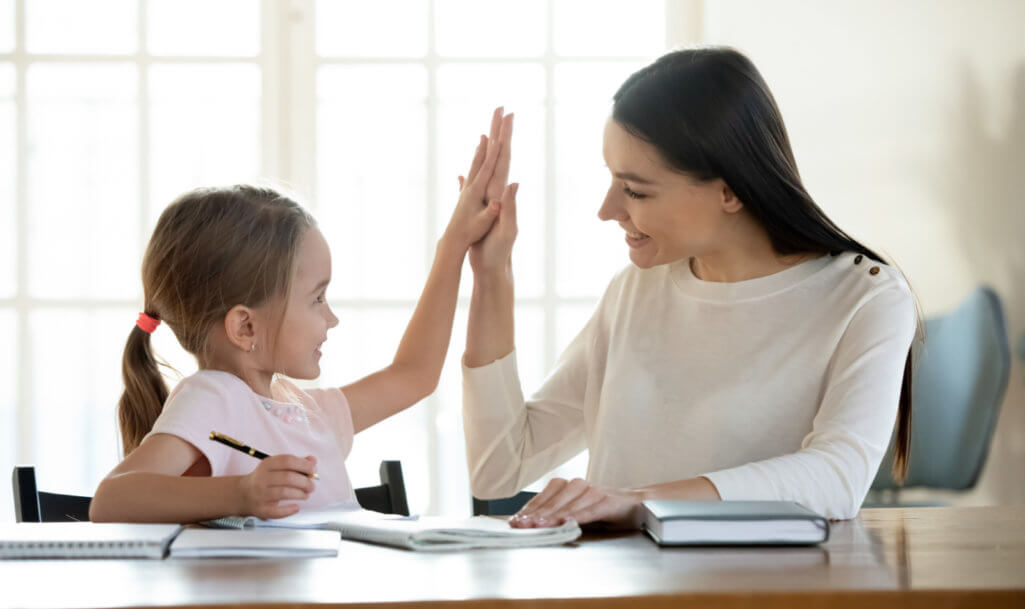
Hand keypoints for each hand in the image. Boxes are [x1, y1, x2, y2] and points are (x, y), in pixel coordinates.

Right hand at [238, 455, 316, 518]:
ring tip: (306, 494)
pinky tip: (296, 507)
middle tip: (311, 486)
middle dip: (305, 482)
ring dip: (300, 494)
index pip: (287, 460)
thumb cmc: (265, 479)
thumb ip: (296, 462)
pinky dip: (289, 510)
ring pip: (284, 492)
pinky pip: (277, 511)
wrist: (243, 494)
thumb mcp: (277, 467)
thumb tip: (312, 460)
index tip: (312, 470)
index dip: (303, 464)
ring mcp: (260, 494)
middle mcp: (262, 478)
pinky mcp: (261, 509)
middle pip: (288, 477)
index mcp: (266, 465)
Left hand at [443, 107, 513, 251]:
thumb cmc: (470, 233)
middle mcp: (470, 185)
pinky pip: (472, 174)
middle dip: (489, 141)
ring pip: (475, 164)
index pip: (489, 165)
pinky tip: (473, 162)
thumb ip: (493, 211)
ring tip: (483, 136)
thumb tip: (499, 201)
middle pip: (481, 158)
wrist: (453, 240)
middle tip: (491, 130)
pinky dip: (475, 164)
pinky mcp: (465, 195)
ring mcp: (466, 189)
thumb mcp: (484, 222)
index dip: (496, 150)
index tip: (502, 134)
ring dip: (480, 149)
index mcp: (476, 190)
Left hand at [508, 477, 645, 528]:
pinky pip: (590, 510)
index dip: (528, 510)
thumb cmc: (602, 509)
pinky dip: (578, 516)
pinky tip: (569, 523)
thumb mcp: (577, 511)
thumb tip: (530, 525)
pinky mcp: (608, 501)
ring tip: (540, 525)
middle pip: (553, 502)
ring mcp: (594, 492)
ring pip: (569, 505)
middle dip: (535, 515)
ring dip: (553, 516)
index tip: (515, 521)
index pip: (543, 498)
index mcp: (568, 486)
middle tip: (522, 526)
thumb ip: (557, 515)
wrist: (636, 504)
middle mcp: (579, 485)